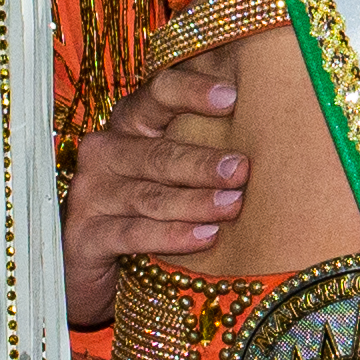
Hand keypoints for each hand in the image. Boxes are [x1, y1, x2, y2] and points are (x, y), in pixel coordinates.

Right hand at [60, 60, 247, 325]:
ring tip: (233, 206)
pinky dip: (170, 235)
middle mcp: (106, 153)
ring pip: (149, 195)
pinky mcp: (84, 235)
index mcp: (129, 125)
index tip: (232, 97)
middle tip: (242, 169)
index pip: (157, 94)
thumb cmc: (145, 211)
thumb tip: (274, 140)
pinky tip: (204, 237)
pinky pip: (133, 233)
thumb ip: (201, 151)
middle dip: (203, 162)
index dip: (191, 92)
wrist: (90, 268)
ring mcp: (91, 194)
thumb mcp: (169, 175)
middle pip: (158, 152)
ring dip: (194, 202)